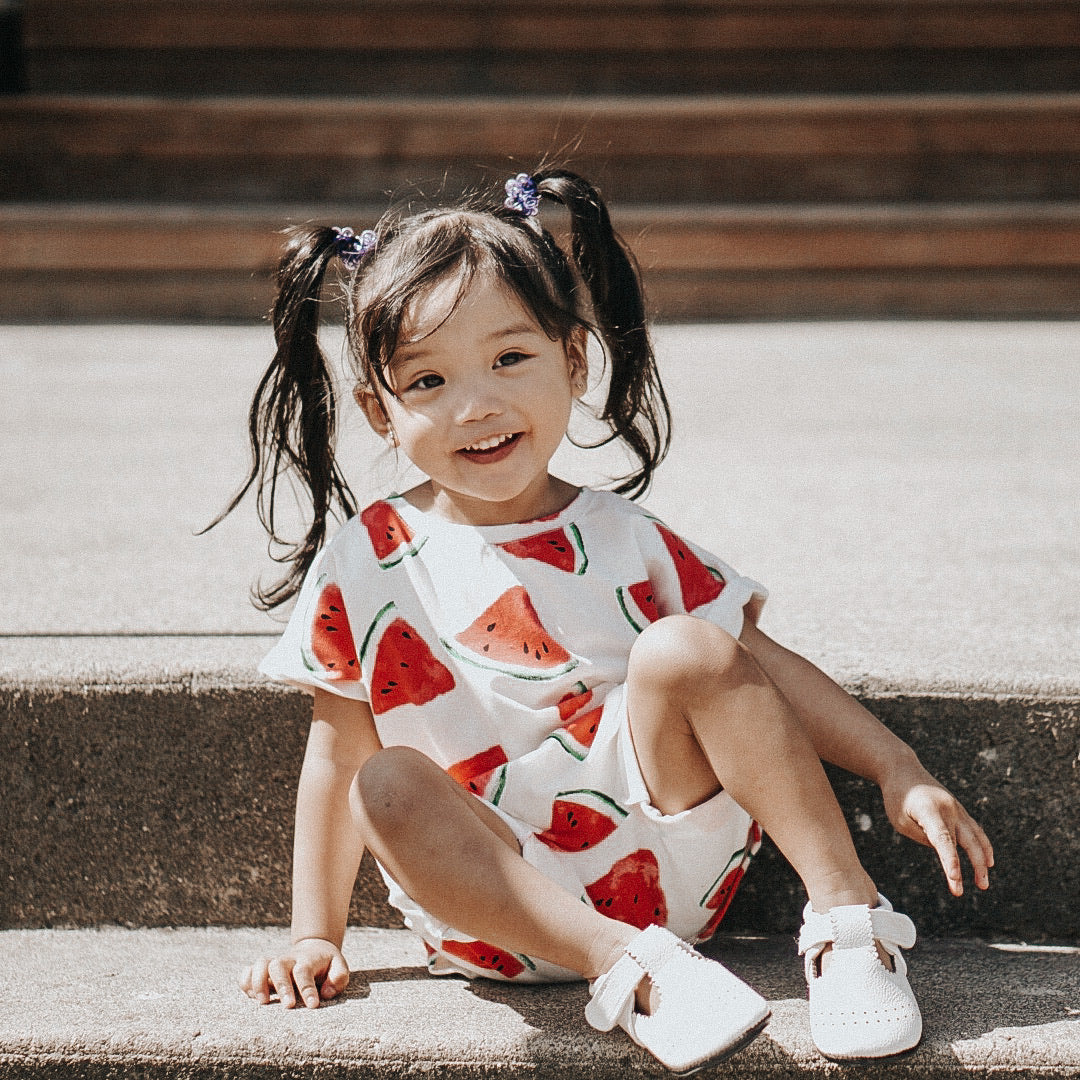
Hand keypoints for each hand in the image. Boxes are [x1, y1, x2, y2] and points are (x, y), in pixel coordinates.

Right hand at [240, 937, 349, 1008]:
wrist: (315, 947)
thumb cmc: (327, 964)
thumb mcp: (339, 966)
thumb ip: (338, 977)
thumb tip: (326, 993)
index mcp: (308, 959)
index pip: (304, 971)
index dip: (307, 988)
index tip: (313, 1005)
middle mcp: (289, 960)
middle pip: (278, 965)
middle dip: (281, 986)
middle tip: (288, 1006)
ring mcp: (274, 964)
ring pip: (261, 964)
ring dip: (258, 981)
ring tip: (263, 1003)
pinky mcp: (263, 971)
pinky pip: (247, 972)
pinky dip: (245, 982)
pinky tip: (251, 996)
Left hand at [880, 761, 993, 896]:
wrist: (902, 769)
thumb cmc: (897, 797)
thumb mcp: (900, 820)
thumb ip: (923, 837)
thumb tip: (946, 852)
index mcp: (929, 810)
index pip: (943, 840)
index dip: (950, 861)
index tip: (955, 880)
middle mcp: (947, 809)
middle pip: (966, 841)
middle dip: (975, 866)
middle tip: (980, 888)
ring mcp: (956, 808)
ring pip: (975, 836)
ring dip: (982, 859)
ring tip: (983, 883)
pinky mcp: (958, 809)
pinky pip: (974, 829)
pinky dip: (982, 845)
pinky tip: (987, 861)